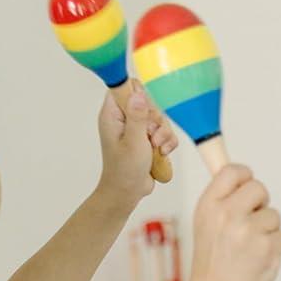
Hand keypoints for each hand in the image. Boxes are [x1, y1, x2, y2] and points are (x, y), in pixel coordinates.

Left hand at [95, 81, 177, 205]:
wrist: (127, 193)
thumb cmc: (124, 170)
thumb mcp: (133, 141)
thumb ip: (137, 117)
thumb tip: (138, 94)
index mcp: (113, 113)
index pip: (125, 87)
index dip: (139, 94)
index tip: (146, 109)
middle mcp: (124, 117)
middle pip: (148, 101)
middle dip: (156, 119)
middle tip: (151, 136)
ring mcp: (137, 128)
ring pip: (159, 117)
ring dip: (163, 133)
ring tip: (157, 148)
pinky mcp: (148, 138)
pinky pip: (165, 132)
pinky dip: (167, 142)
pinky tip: (162, 153)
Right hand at [185, 164, 280, 280]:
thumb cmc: (212, 265)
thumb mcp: (205, 225)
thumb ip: (223, 201)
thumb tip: (243, 178)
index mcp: (209, 205)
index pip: (233, 171)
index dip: (245, 178)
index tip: (246, 190)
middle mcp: (228, 213)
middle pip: (259, 188)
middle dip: (260, 205)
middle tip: (250, 225)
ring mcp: (249, 230)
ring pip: (274, 215)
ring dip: (268, 231)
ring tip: (250, 250)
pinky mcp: (268, 247)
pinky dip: (275, 249)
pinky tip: (258, 261)